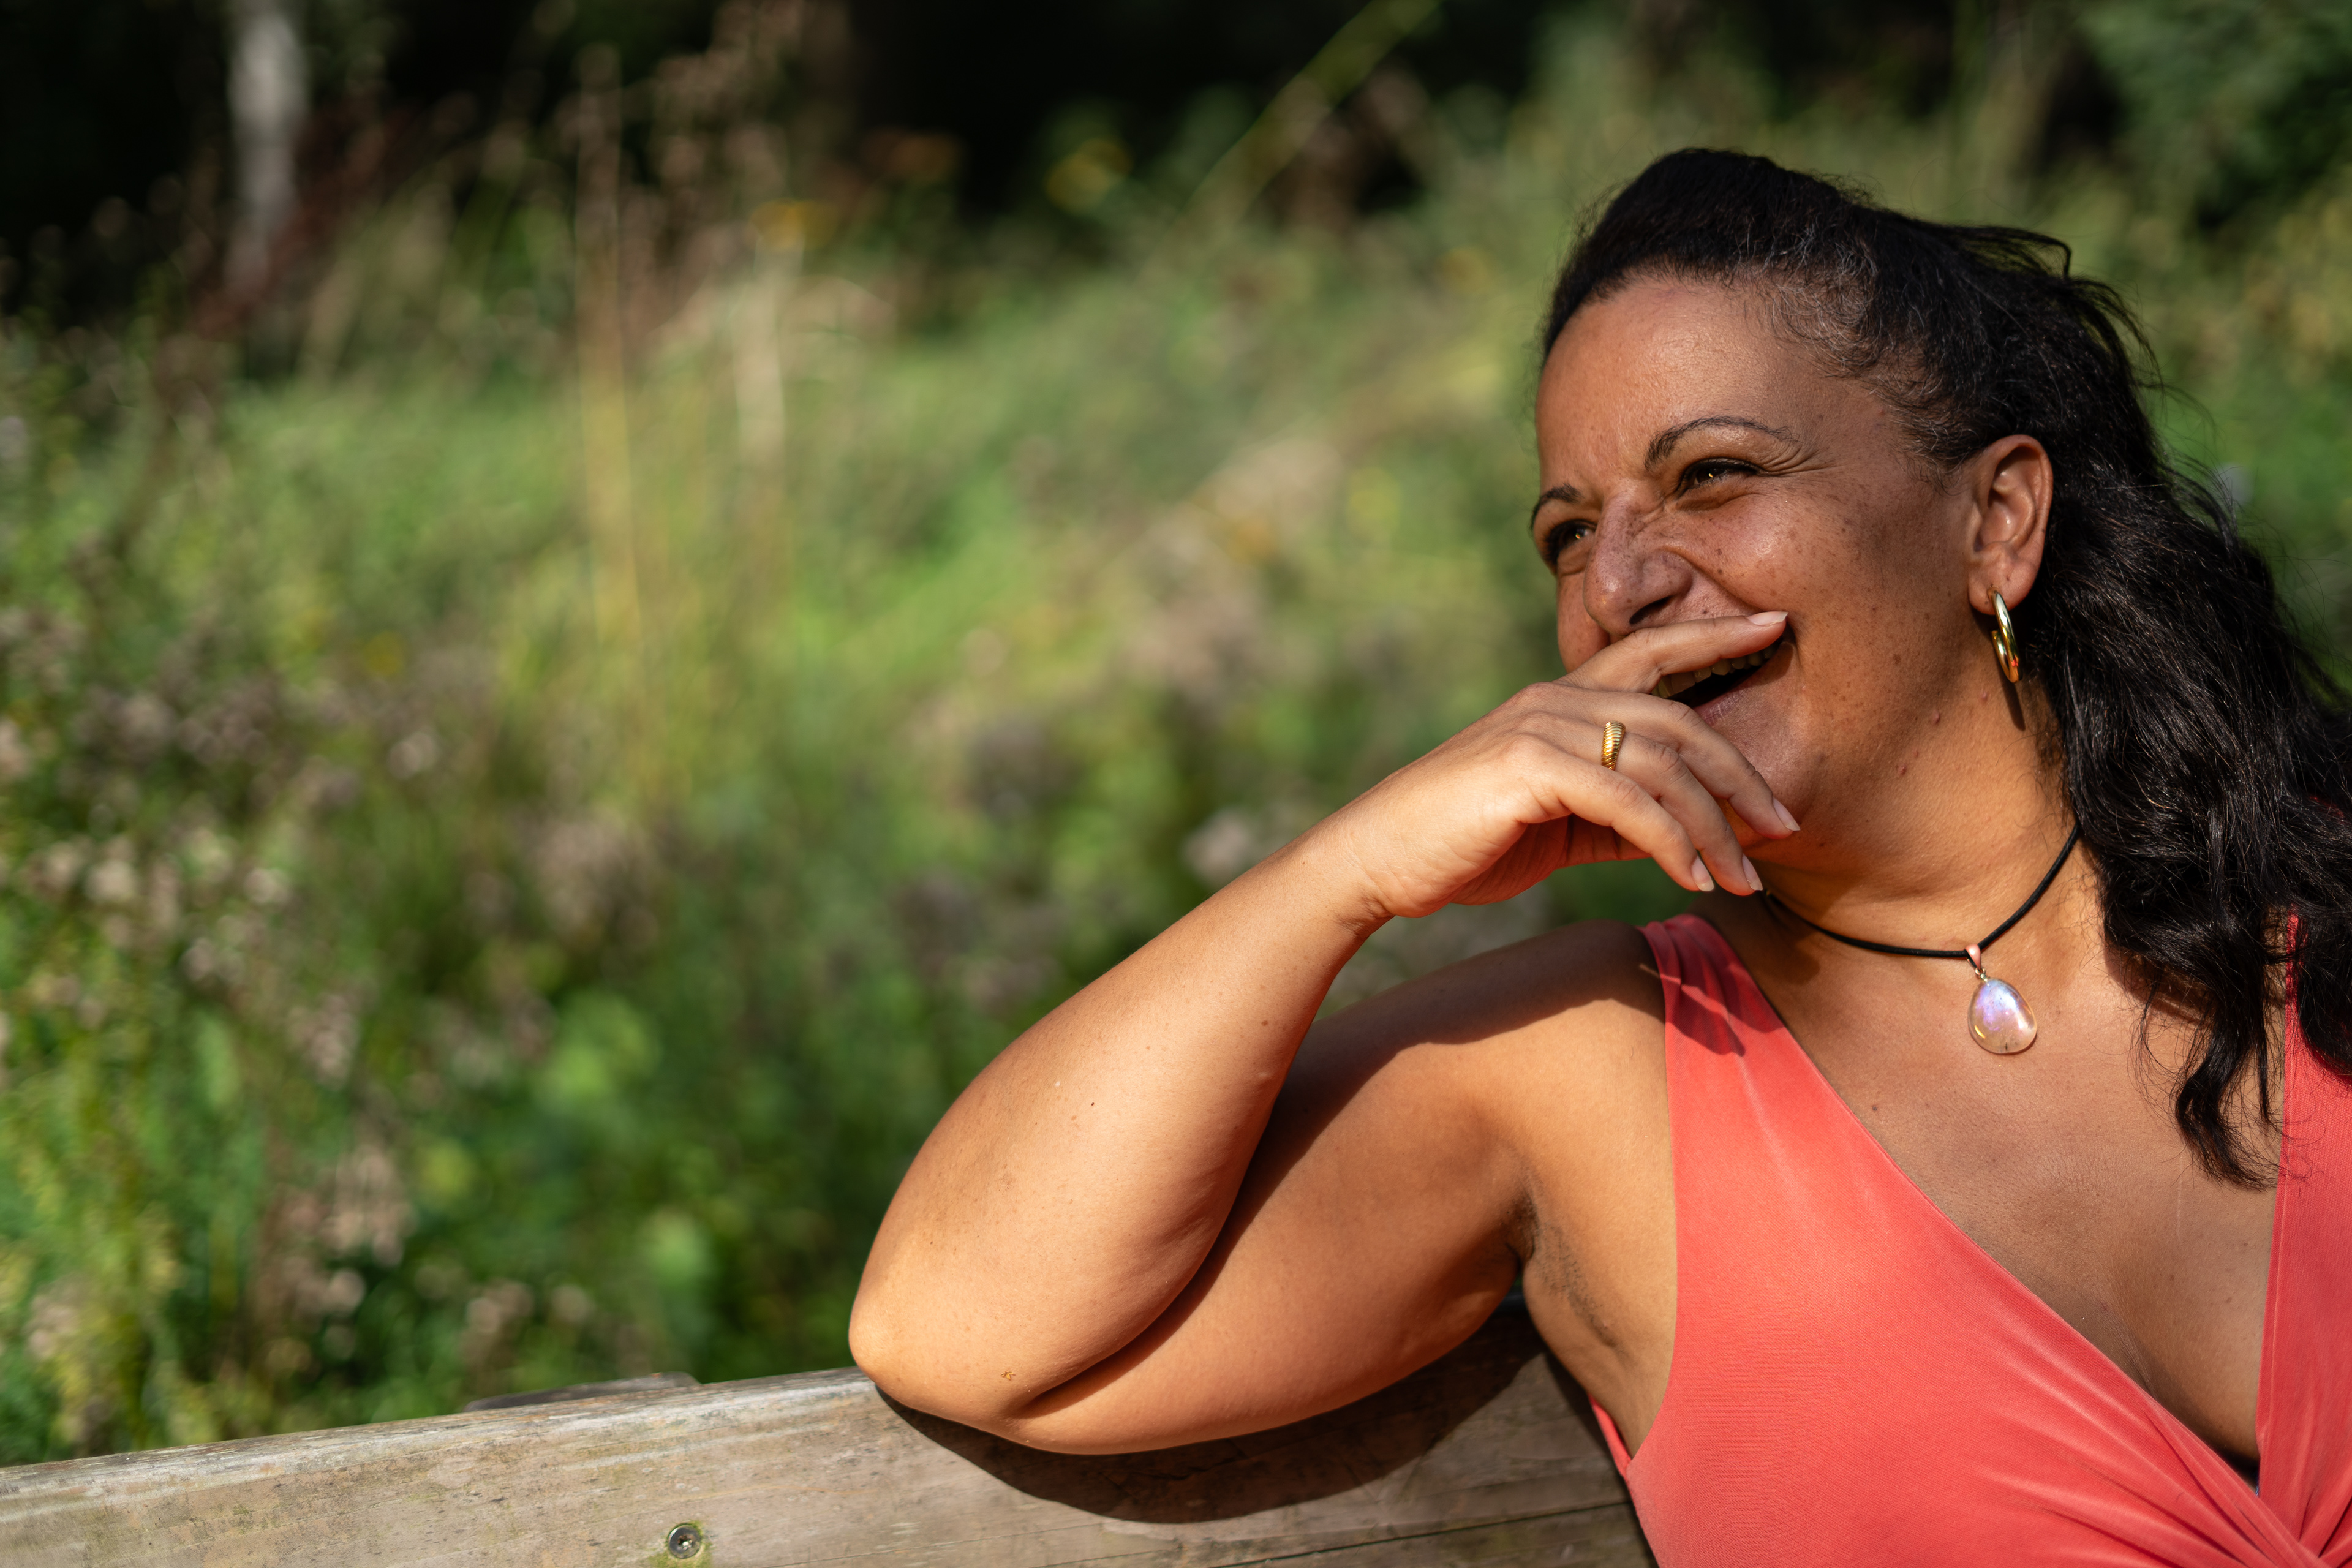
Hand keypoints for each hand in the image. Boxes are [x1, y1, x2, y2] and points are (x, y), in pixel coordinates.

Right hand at [1314, 612, 1796, 922]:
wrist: (1377, 860)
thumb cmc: (1467, 842)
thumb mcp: (1561, 823)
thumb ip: (1621, 814)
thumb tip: (1691, 833)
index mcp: (1561, 698)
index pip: (1653, 649)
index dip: (1716, 635)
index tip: (1775, 625)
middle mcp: (1555, 699)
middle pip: (1679, 718)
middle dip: (1742, 773)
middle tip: (1786, 822)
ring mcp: (1541, 729)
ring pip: (1662, 764)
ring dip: (1713, 827)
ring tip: (1745, 877)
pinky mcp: (1530, 770)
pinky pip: (1628, 801)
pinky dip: (1671, 843)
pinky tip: (1692, 878)